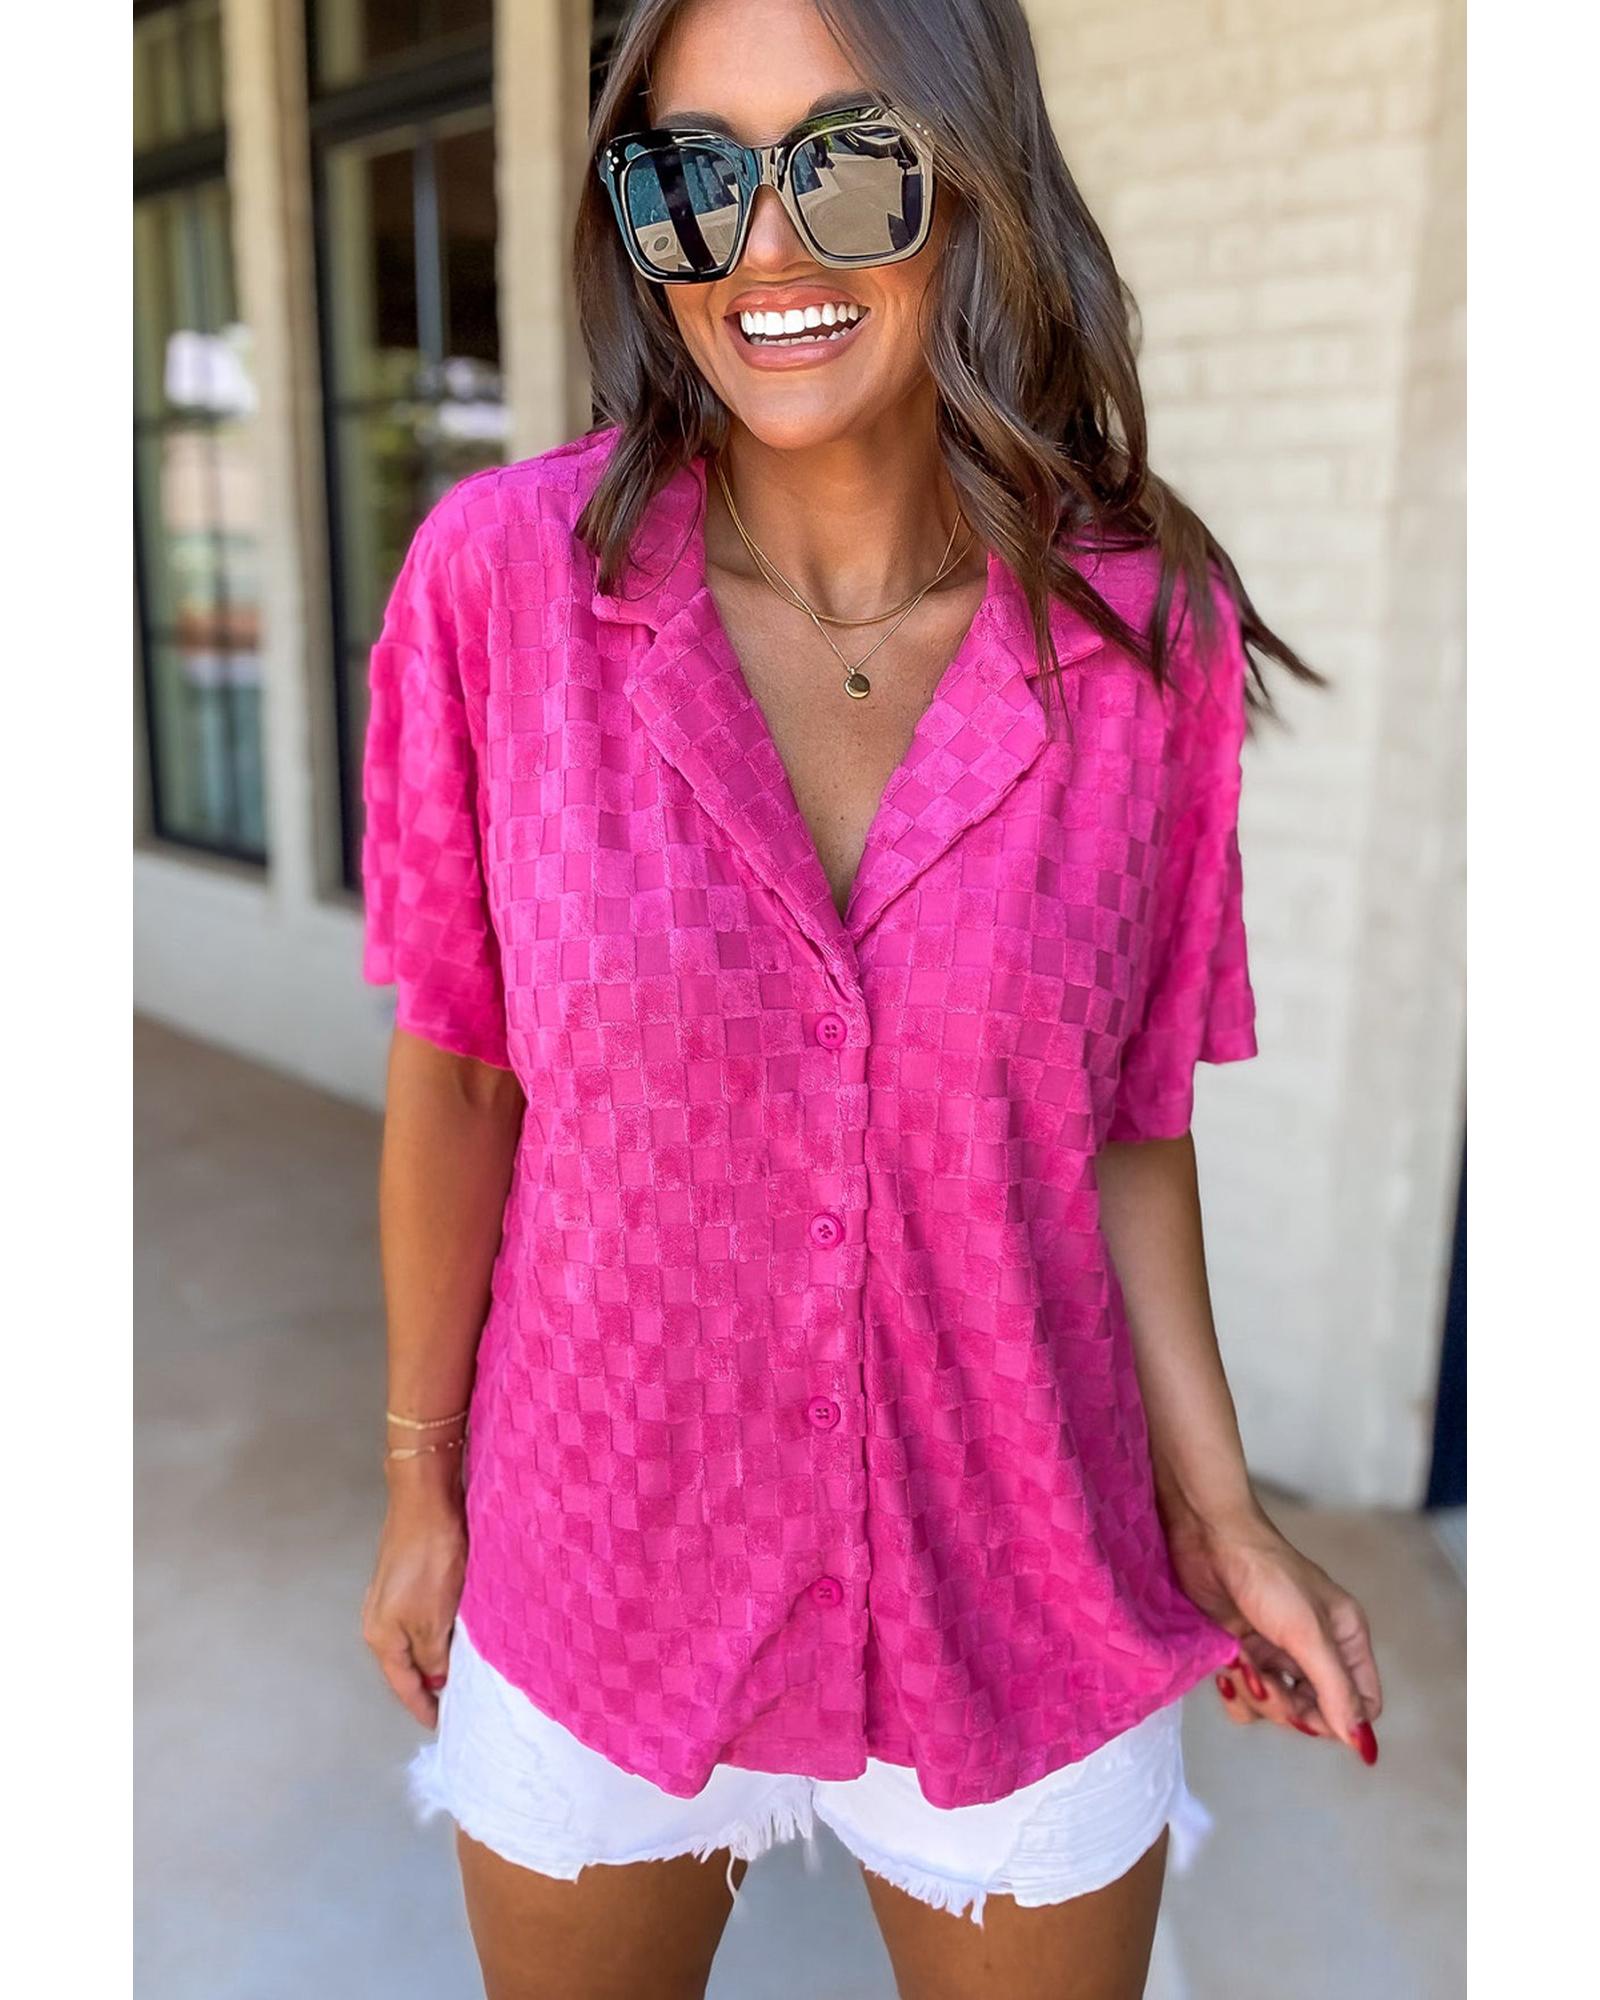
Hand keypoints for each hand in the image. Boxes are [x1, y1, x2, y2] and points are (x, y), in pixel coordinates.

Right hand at [361, 1466, 466, 1727]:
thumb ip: (432, 1655)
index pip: (402, 1684)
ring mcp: (391, 1596)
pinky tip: (455, 1633)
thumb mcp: (432, 1618)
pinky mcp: (407, 1576)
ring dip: (433, 1657)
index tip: (440, 1725)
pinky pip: (421, 1618)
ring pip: (413, 1639)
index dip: (422, 1706)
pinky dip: (437, 1632)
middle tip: (454, 1702)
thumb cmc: (429, 1564)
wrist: (425, 1503)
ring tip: (458, 1672)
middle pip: (404, 1663)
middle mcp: (379, 1619)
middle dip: (426, 1683)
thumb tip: (435, 1680)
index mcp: (380, 1636)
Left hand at [1165, 1502, 1382, 1763]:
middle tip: (1261, 1680)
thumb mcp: (1308, 1633)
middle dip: (1286, 1705)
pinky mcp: (1245, 1653)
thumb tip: (1363, 1744)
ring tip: (1239, 1662)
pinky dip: (1235, 1689)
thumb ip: (1336, 1689)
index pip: (1363, 1704)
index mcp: (1346, 1640)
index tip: (1307, 1712)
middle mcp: (1317, 1650)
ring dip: (1255, 1694)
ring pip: (1278, 1708)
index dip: (1339, 1720)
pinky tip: (1226, 1665)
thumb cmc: (1266, 1574)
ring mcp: (1278, 1653)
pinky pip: (1246, 1697)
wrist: (1208, 1538)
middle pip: (1316, 1712)